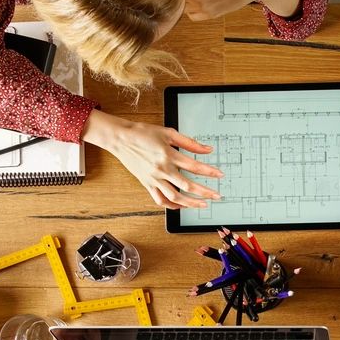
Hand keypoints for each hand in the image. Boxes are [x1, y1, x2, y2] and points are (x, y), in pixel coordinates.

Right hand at [82, 110, 221, 207]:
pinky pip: (160, 200)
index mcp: (168, 155)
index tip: (219, 175)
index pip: (194, 166)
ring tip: (202, 205)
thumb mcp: (168, 133)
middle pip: (187, 186)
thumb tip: (207, 149)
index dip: (209, 172)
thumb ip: (189, 142)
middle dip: (205, 192)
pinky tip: (181, 206)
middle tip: (217, 196)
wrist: (120, 138)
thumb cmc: (143, 133)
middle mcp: (162, 169)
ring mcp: (154, 179)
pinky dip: (171, 205)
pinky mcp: (147, 184)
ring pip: (175, 197)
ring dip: (190, 203)